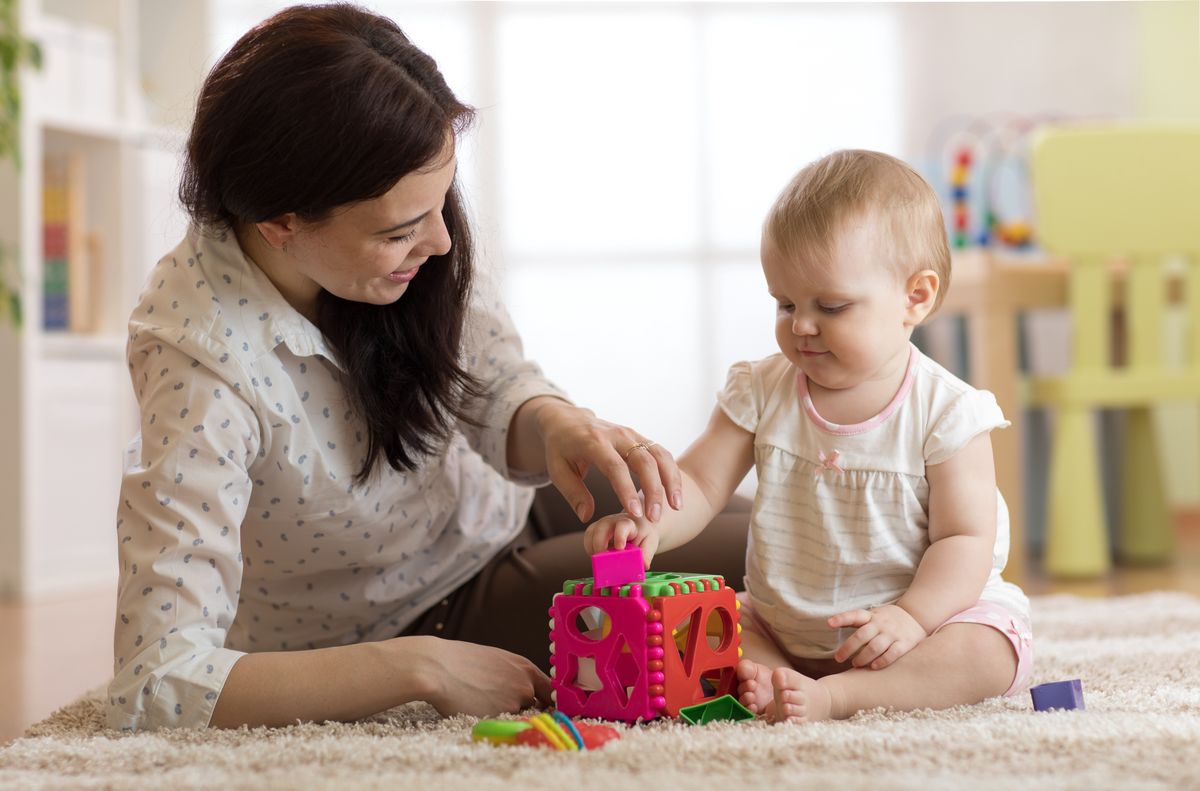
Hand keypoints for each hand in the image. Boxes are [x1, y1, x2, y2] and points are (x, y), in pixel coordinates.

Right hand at [409, 636, 551, 716]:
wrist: (436, 667)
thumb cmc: (460, 661)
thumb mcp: (496, 660)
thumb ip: (514, 675)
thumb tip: (522, 691)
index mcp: (525, 667)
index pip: (550, 690)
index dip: (547, 701)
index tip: (543, 708)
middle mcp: (525, 685)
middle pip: (537, 707)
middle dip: (525, 710)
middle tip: (501, 706)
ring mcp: (515, 703)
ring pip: (516, 716)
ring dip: (505, 715)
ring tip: (480, 701)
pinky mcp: (499, 718)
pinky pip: (501, 725)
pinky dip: (492, 721)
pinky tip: (474, 708)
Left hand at [534, 400, 681, 523]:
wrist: (568, 419)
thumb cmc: (561, 448)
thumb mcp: (558, 470)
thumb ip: (573, 493)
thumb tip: (587, 517)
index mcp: (593, 442)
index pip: (615, 467)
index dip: (627, 490)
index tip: (635, 514)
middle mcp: (616, 435)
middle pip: (643, 460)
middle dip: (653, 490)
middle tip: (655, 517)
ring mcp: (631, 434)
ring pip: (658, 455)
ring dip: (671, 480)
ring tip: (676, 506)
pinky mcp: (640, 437)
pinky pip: (661, 453)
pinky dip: (671, 473)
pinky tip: (675, 494)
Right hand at [583, 511, 660, 567]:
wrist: (639, 523)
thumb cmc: (644, 534)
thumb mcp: (650, 543)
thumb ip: (647, 553)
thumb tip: (644, 565)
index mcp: (629, 523)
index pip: (622, 526)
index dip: (620, 537)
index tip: (620, 548)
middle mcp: (613, 521)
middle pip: (600, 528)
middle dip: (600, 546)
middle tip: (605, 561)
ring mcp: (602, 524)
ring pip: (590, 533)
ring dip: (593, 549)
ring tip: (602, 561)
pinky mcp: (595, 529)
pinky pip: (587, 538)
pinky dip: (590, 550)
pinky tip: (598, 558)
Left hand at [829, 604, 927, 669]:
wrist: (918, 617)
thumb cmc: (887, 619)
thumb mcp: (872, 615)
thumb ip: (855, 621)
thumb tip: (831, 622)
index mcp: (871, 616)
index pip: (855, 615)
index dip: (842, 618)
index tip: (829, 623)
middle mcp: (881, 624)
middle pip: (861, 635)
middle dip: (848, 648)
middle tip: (838, 658)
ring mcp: (893, 634)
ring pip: (875, 647)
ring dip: (863, 657)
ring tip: (855, 664)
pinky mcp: (904, 643)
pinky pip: (892, 653)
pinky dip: (882, 661)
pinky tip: (873, 667)